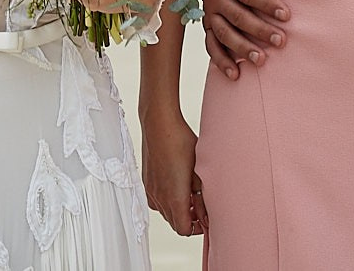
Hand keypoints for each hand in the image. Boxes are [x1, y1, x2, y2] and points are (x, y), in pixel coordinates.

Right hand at [140, 107, 205, 237]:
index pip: (184, 230)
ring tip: (190, 195)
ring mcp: (151, 190)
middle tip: (201, 206)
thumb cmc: (180, 141)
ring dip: (178, 210)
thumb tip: (207, 215)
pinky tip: (176, 186)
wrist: (160, 123)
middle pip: (174, 223)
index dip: (197, 228)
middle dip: (189, 220)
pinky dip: (167, 201)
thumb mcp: (199, 171)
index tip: (206, 218)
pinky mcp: (146, 181)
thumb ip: (203, 197)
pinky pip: (156, 201)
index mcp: (174, 198)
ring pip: (165, 213)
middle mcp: (159, 197)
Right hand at [200, 0, 287, 79]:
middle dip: (258, 30)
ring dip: (241, 48)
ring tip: (261, 60)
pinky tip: (236, 74)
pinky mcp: (209, 24)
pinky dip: (221, 60)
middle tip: (281, 40)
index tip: (286, 15)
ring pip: (223, 33)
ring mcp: (209, 12)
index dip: (265, 3)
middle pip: (236, 16)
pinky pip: (211, 44)